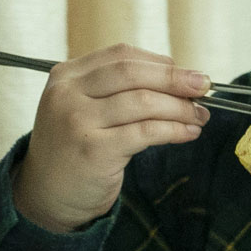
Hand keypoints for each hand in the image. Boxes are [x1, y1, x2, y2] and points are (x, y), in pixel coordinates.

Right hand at [10, 46, 211, 230]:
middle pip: (133, 73)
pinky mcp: (93, 150)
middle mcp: (66, 94)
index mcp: (65, 75)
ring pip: (143, 102)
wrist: (46, 195)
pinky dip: (174, 130)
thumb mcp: (85, 108)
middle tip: (204, 87)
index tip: (188, 73)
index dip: (160, 63)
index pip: (121, 56)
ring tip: (200, 116)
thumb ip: (119, 90)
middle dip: (175, 78)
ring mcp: (77, 121)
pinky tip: (188, 133)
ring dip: (180, 108)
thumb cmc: (76, 148)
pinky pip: (146, 132)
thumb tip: (180, 77)